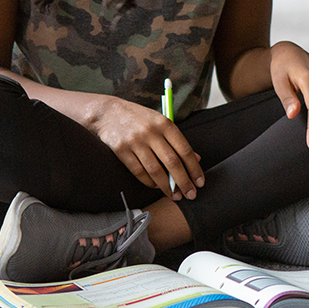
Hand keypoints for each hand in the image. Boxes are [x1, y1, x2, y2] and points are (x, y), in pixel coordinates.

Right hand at [86, 94, 203, 199]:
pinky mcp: (121, 150)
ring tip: (174, 195)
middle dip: (184, 182)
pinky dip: (149, 182)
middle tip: (190, 195)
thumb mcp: (160, 122)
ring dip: (167, 187)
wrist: (108, 112)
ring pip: (155, 170)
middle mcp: (151, 132)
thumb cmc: (139, 118)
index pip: (184, 150)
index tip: (200, 182)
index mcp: (164, 123)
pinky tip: (156, 187)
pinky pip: (138, 172)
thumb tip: (197, 158)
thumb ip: (177, 140)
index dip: (194, 168)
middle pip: (172, 162)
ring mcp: (135, 141)